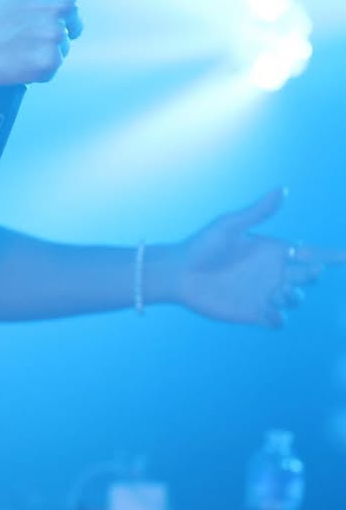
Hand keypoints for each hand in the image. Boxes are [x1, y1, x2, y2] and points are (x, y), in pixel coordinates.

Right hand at [0, 0, 171, 84]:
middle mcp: (62, 3)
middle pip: (74, 18)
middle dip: (53, 20)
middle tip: (17, 19)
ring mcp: (56, 34)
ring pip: (62, 42)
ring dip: (42, 43)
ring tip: (9, 37)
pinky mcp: (47, 62)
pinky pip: (51, 66)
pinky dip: (34, 65)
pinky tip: (11, 53)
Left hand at [167, 188, 345, 328]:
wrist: (179, 273)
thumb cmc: (202, 246)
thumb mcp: (230, 226)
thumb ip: (258, 212)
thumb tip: (282, 189)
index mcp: (273, 250)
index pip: (310, 253)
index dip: (331, 256)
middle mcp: (273, 272)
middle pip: (308, 276)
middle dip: (312, 274)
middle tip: (305, 269)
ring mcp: (265, 293)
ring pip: (296, 299)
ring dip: (295, 296)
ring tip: (280, 289)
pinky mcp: (254, 312)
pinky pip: (278, 320)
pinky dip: (279, 318)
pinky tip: (268, 310)